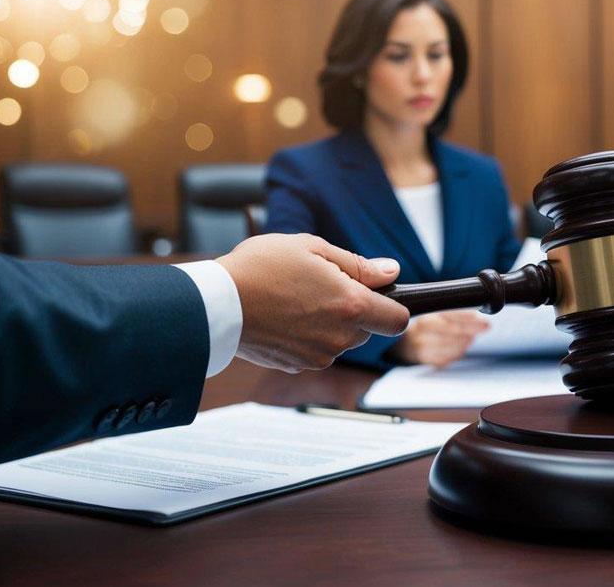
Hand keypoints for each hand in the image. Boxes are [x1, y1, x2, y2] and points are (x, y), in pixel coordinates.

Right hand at [216, 233, 409, 372]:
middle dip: (355, 310)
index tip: (382, 296)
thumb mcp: (313, 248)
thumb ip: (358, 265)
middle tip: (322, 284)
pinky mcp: (296, 365)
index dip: (394, 306)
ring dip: (330, 322)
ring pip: (341, 340)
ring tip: (296, 297)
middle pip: (368, 329)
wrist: (214, 303)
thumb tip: (392, 272)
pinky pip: (316, 349)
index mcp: (351, 306)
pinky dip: (307, 335)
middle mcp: (339, 338)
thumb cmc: (261, 267)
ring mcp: (318, 355)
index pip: (398, 320)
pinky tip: (284, 315)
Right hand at [390, 310, 489, 367]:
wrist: (405, 343)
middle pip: (452, 330)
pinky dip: (457, 353)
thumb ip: (453, 313)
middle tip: (485, 328)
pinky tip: (460, 348)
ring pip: (452, 345)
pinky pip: (447, 357)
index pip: (451, 315)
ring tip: (471, 339)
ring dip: (465, 342)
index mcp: (426, 315)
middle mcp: (422, 329)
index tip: (484, 321)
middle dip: (471, 329)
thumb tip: (475, 316)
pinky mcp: (425, 358)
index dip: (469, 318)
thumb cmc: (427, 327)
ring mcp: (422, 345)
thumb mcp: (435, 315)